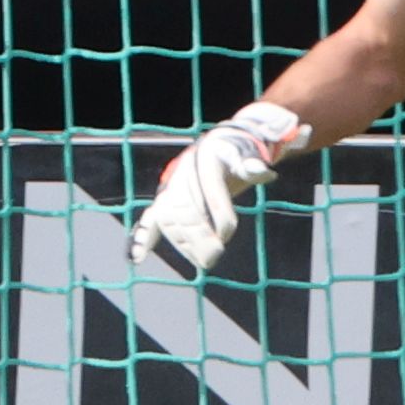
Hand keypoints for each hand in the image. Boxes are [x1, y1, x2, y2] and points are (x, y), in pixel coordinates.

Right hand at [135, 102, 307, 268]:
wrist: (224, 143)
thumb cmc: (244, 151)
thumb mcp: (255, 153)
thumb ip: (258, 164)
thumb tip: (267, 169)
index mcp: (209, 156)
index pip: (210, 188)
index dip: (218, 211)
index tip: (229, 232)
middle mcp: (186, 171)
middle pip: (188, 207)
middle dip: (200, 234)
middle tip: (216, 256)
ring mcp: (174, 186)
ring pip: (173, 218)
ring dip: (185, 242)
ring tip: (204, 261)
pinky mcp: (168, 200)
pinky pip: (152, 219)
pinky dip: (143, 237)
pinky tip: (137, 257)